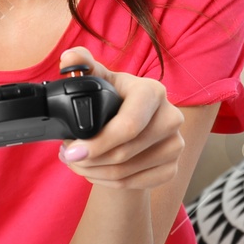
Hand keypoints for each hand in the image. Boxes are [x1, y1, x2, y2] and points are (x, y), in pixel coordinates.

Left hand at [53, 46, 183, 190]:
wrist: (135, 124)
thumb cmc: (115, 98)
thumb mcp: (99, 79)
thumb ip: (82, 65)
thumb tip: (69, 58)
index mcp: (153, 92)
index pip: (129, 125)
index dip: (98, 142)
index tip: (71, 151)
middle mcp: (171, 117)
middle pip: (124, 153)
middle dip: (88, 159)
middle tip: (68, 155)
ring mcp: (176, 145)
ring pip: (126, 172)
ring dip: (93, 172)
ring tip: (76, 162)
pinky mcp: (171, 168)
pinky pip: (133, 184)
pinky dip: (107, 182)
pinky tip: (95, 171)